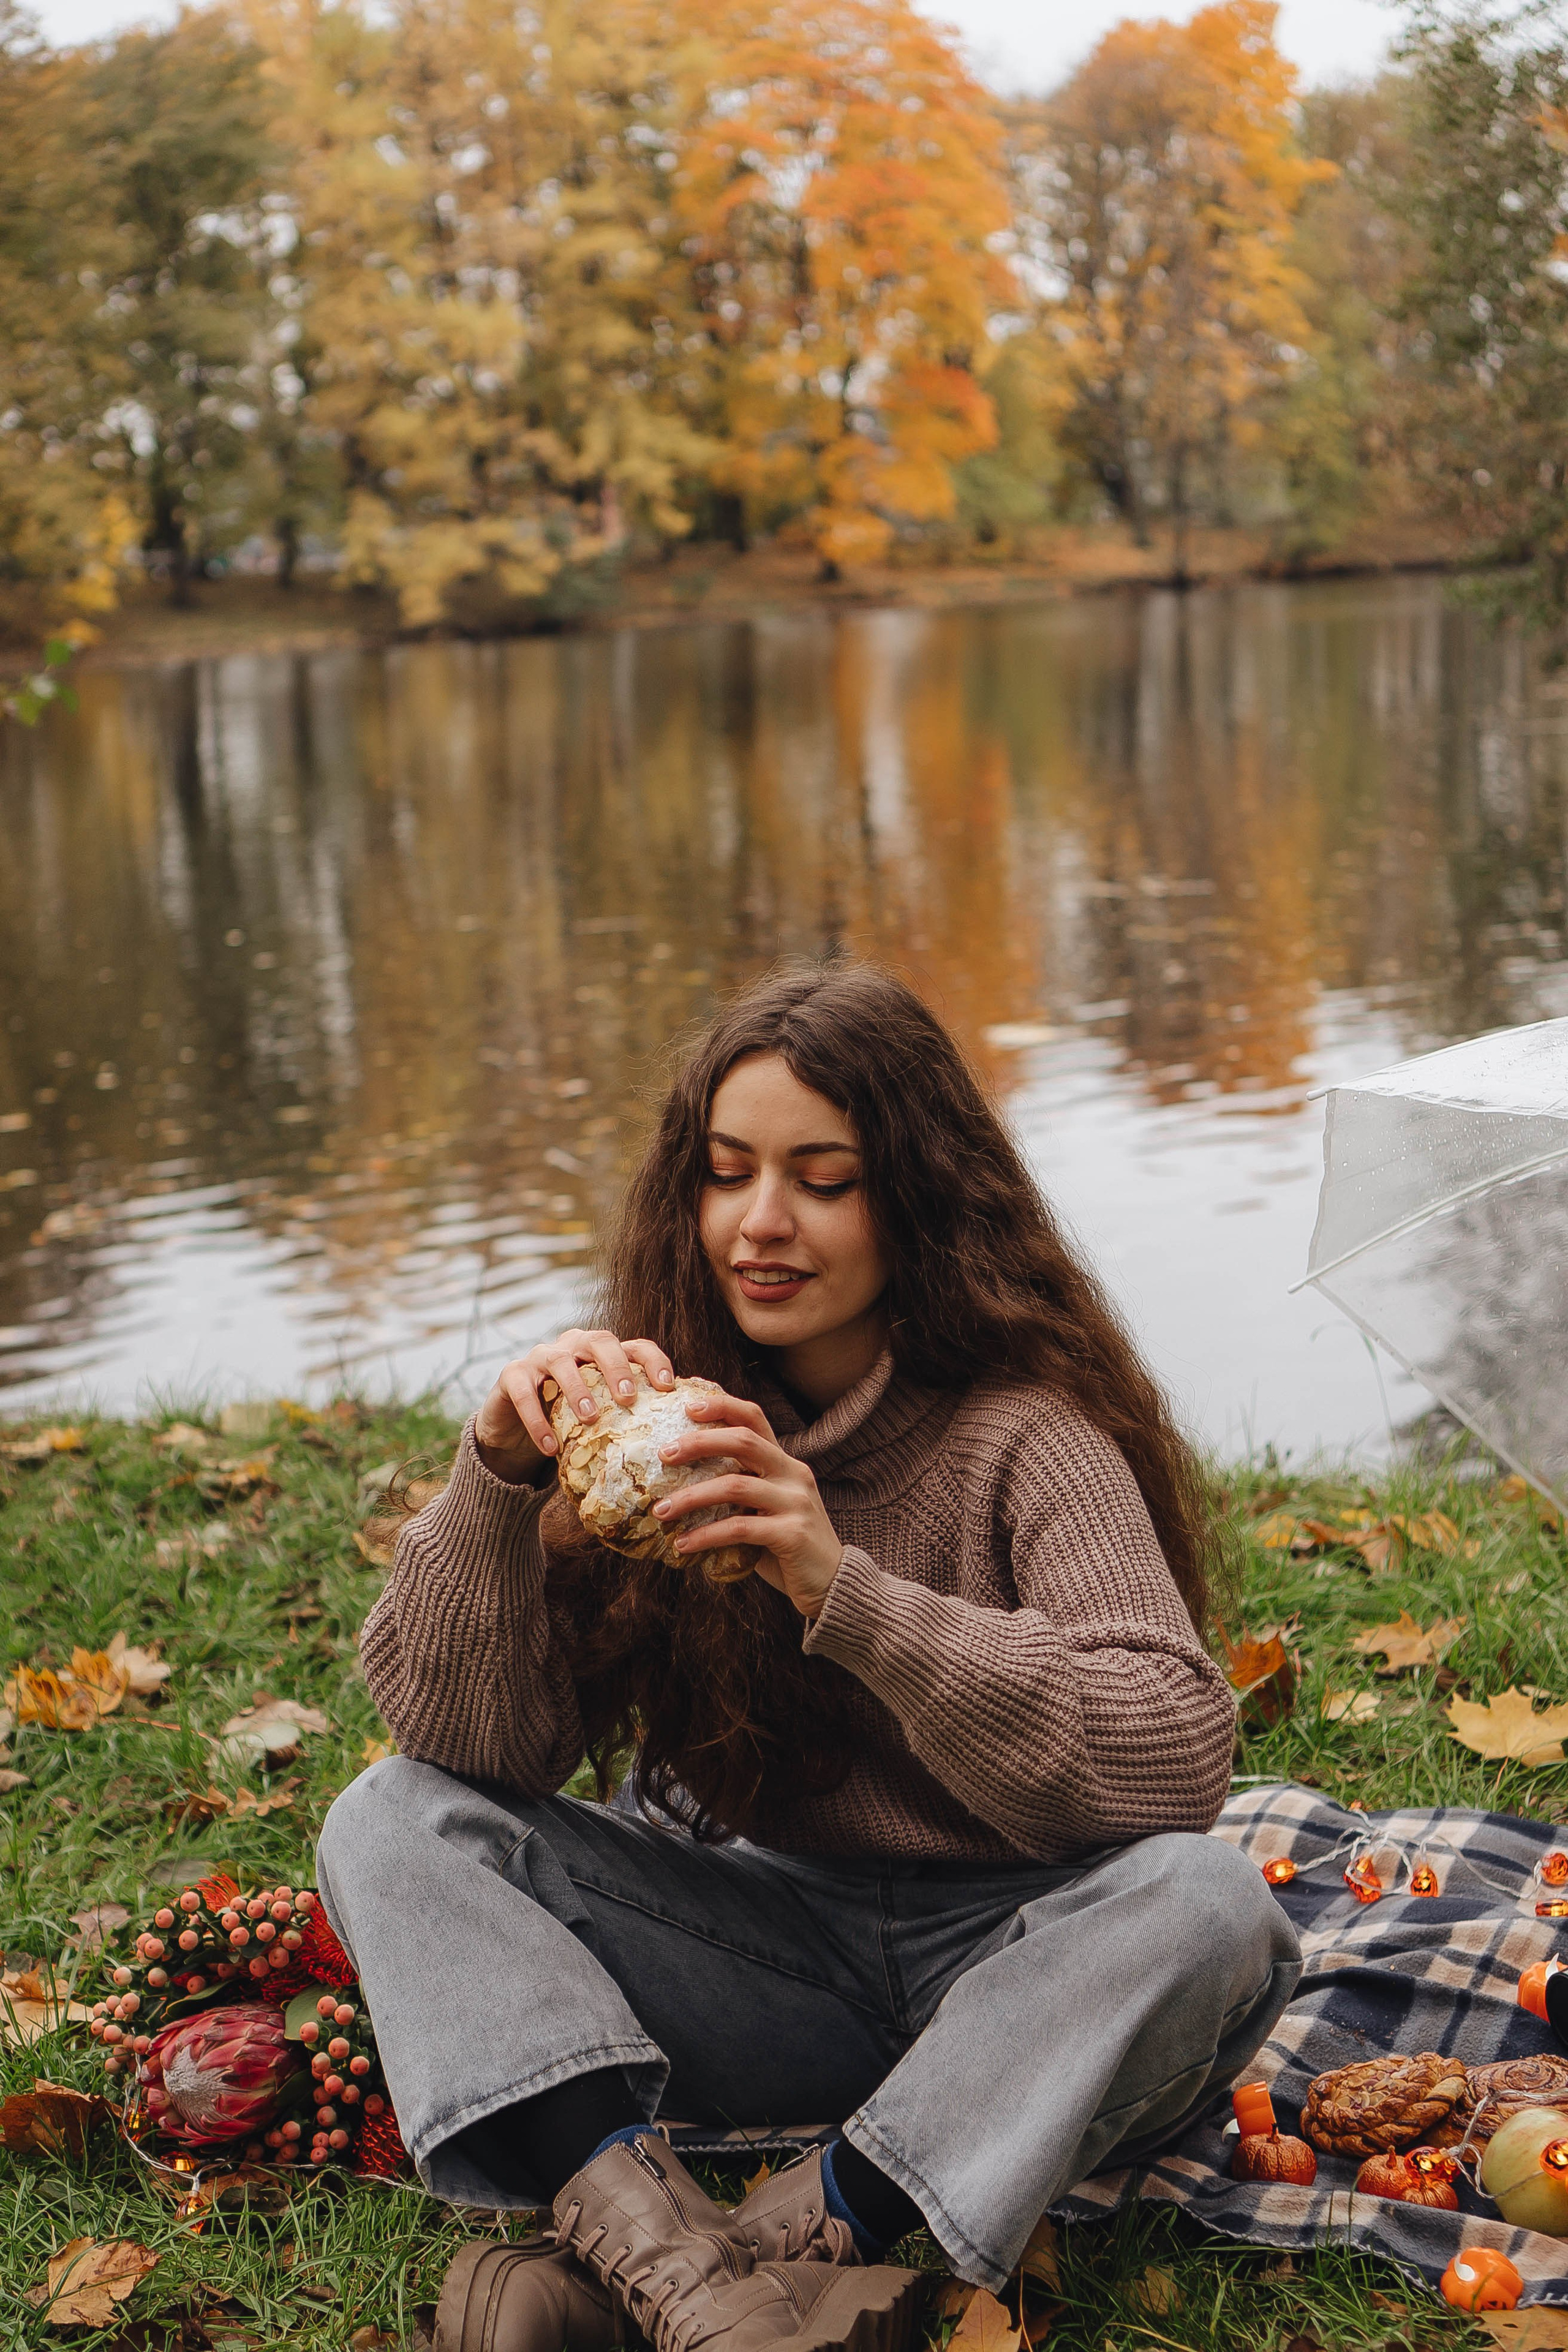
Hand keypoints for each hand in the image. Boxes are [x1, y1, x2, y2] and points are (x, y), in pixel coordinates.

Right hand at [474, 1328, 675, 1484]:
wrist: (514, 1428)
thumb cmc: (566, 1419)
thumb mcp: (599, 1414)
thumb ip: (623, 1416)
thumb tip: (669, 1441)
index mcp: (601, 1353)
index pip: (635, 1346)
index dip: (653, 1361)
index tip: (667, 1387)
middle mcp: (572, 1346)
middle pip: (599, 1340)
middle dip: (616, 1367)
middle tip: (627, 1398)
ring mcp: (540, 1357)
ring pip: (560, 1361)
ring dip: (577, 1389)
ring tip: (590, 1418)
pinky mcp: (512, 1376)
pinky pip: (525, 1392)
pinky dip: (537, 1420)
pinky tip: (550, 1447)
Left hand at [650, 1391, 844, 1620]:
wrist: (832, 1582)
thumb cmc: (786, 1544)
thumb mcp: (766, 1508)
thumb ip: (740, 1490)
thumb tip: (678, 1484)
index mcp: (785, 1463)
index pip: (755, 1418)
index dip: (722, 1406)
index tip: (687, 1406)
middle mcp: (793, 1474)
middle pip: (743, 1441)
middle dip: (699, 1443)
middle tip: (663, 1455)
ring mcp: (795, 1502)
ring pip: (735, 1486)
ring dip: (691, 1497)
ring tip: (661, 1511)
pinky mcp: (792, 1534)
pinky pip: (739, 1528)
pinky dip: (705, 1536)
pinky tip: (683, 1545)